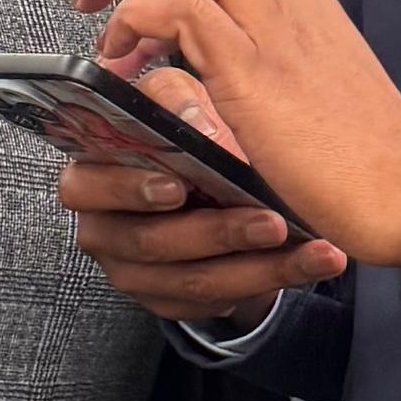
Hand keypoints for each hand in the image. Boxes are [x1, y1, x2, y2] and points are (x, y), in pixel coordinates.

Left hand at [57, 0, 400, 271]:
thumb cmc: (366, 174)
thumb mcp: (310, 111)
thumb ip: (261, 90)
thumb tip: (205, 98)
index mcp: (301, 12)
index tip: (124, 10)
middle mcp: (287, 4)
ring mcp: (272, 30)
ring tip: (86, 9)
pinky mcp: (253, 71)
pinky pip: (178, 10)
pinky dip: (135, 21)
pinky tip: (123, 61)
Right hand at [58, 64, 346, 324]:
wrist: (216, 185)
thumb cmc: (189, 135)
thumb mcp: (182, 100)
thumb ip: (179, 99)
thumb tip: (198, 123)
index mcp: (90, 175)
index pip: (86, 187)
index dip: (130, 189)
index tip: (179, 187)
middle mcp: (104, 230)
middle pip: (151, 241)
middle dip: (219, 232)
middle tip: (272, 222)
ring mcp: (135, 273)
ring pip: (194, 281)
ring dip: (261, 266)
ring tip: (314, 250)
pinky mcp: (170, 301)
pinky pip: (220, 301)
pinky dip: (273, 280)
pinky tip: (311, 263)